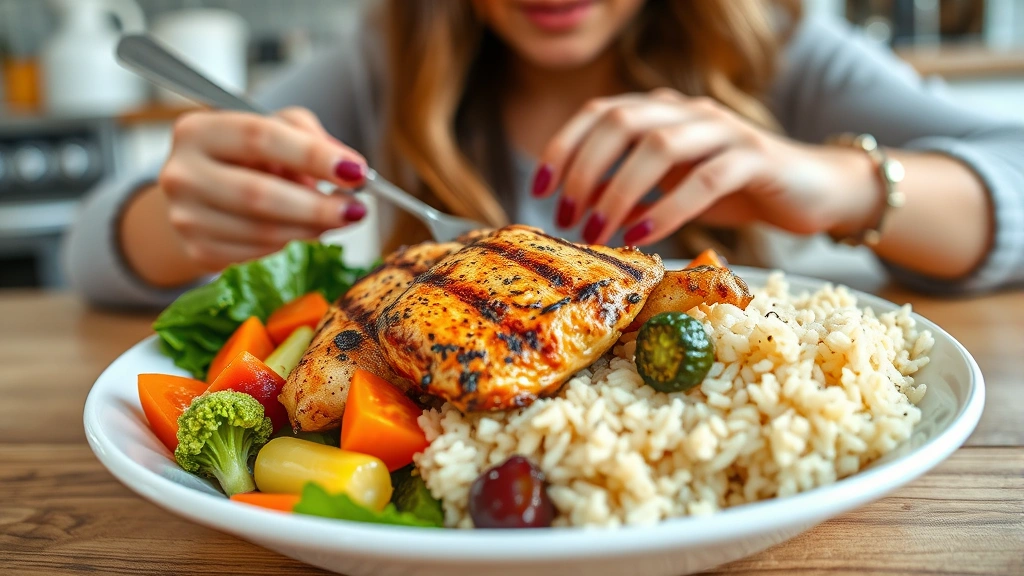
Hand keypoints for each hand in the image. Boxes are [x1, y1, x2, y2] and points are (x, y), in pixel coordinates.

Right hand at [158, 107, 369, 270]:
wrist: (200, 196)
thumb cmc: (246, 158)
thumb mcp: (275, 129)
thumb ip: (310, 137)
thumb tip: (352, 169)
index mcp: (197, 130)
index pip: (260, 137)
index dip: (312, 156)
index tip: (355, 171)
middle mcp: (182, 173)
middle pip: (259, 194)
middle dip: (317, 205)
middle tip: (356, 210)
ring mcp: (185, 217)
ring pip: (262, 231)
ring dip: (311, 229)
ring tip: (337, 218)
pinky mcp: (198, 251)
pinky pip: (258, 254)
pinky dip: (290, 244)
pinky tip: (304, 231)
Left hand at [532, 89, 880, 244]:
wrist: (813, 190)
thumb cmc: (734, 190)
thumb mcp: (672, 190)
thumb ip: (632, 194)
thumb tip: (582, 215)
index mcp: (663, 111)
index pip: (600, 113)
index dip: (564, 147)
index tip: (539, 188)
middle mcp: (688, 111)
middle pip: (622, 122)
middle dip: (585, 170)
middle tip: (568, 216)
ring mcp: (723, 130)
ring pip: (659, 145)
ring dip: (619, 190)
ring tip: (598, 230)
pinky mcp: (755, 159)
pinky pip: (704, 179)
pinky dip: (667, 208)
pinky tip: (643, 235)